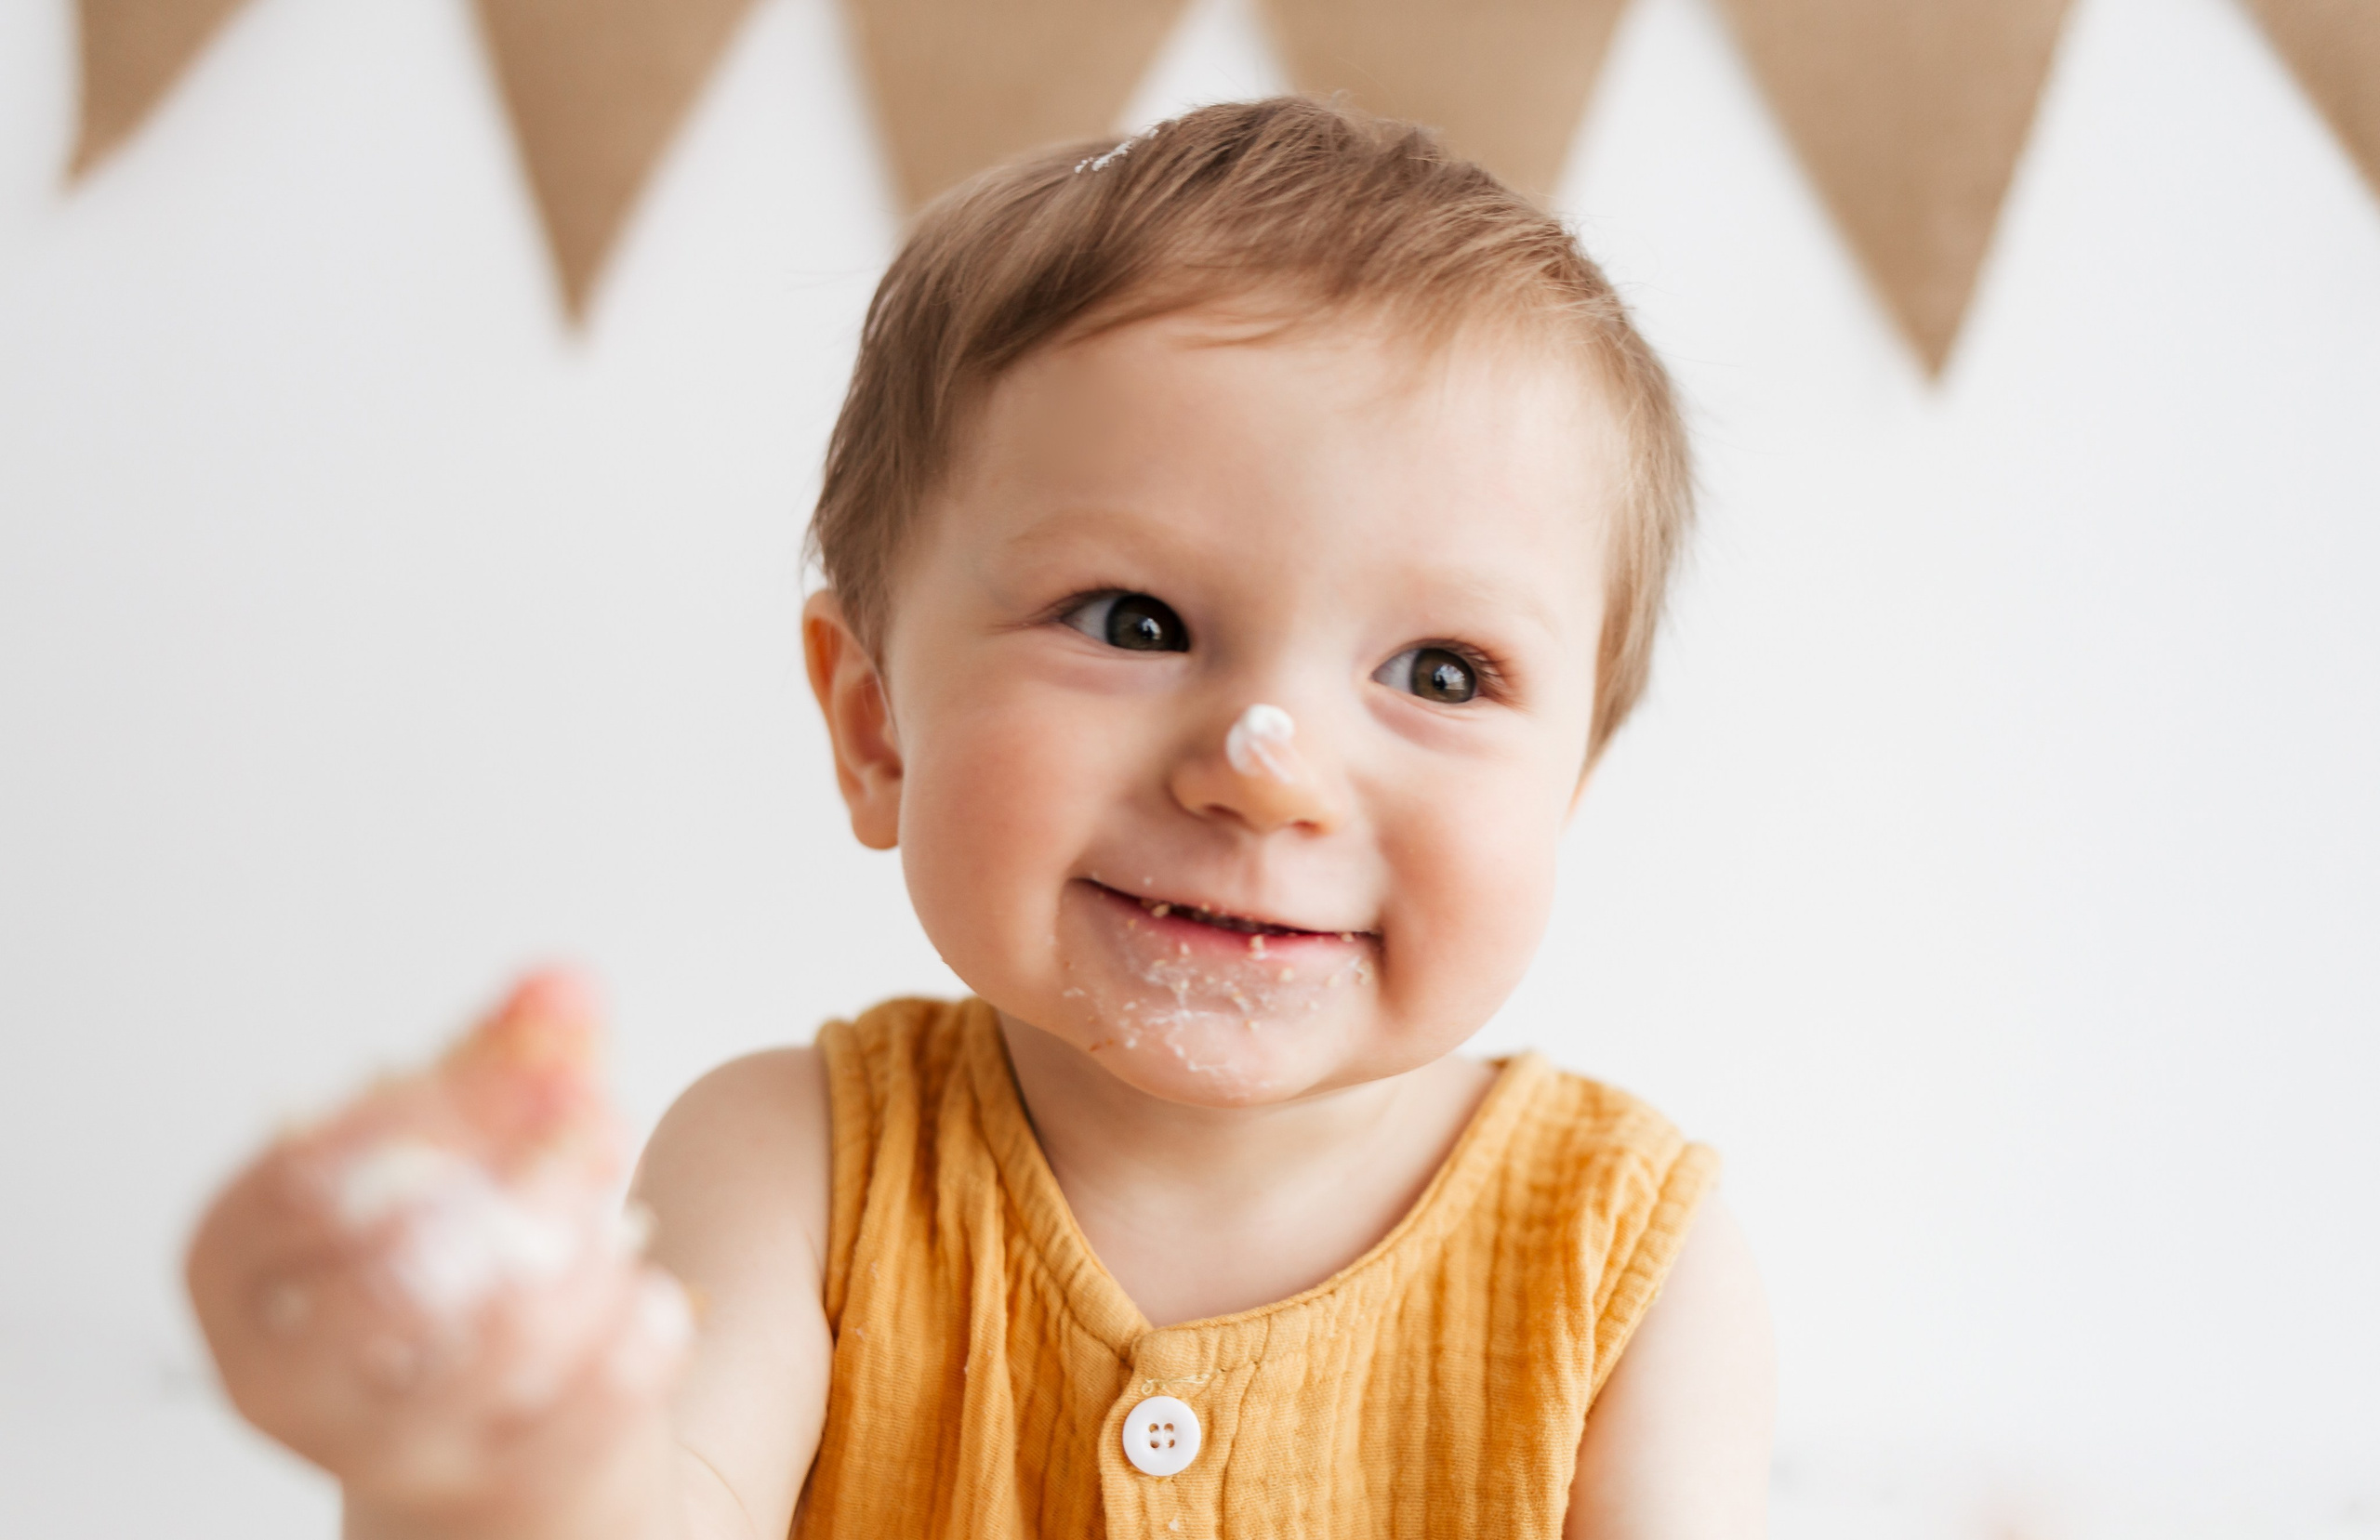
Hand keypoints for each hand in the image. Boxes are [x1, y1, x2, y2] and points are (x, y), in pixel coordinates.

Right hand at [186, 972, 692, 1532]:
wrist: (496, 1450)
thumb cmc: (451, 1271)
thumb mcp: (452, 1153)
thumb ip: (501, 1059)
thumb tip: (563, 982)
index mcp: (236, 1266)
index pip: (307, 1177)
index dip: (442, 1107)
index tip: (554, 1056)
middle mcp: (284, 1372)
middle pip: (397, 1265)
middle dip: (525, 1173)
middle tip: (600, 1114)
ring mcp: (386, 1449)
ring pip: (502, 1337)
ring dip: (588, 1251)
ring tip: (618, 1217)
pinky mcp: (495, 1487)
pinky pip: (588, 1405)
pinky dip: (638, 1332)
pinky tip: (651, 1295)